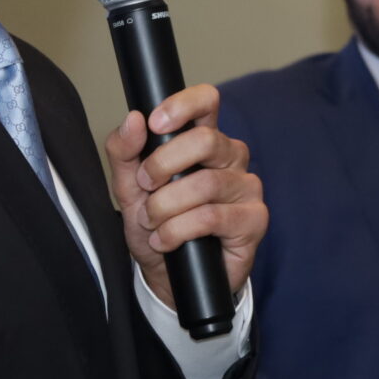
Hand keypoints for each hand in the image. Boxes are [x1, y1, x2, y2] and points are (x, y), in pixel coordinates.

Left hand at [105, 83, 264, 311]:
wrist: (168, 276)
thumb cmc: (156, 226)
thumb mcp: (129, 188)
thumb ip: (124, 152)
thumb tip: (133, 119)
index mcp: (203, 140)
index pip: (206, 102)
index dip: (183, 105)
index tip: (155, 122)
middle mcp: (230, 158)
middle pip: (205, 140)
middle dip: (163, 165)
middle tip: (144, 186)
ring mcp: (246, 187)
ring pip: (205, 183)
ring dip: (166, 206)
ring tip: (152, 223)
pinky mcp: (255, 219)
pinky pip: (213, 216)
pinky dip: (179, 230)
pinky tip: (166, 241)